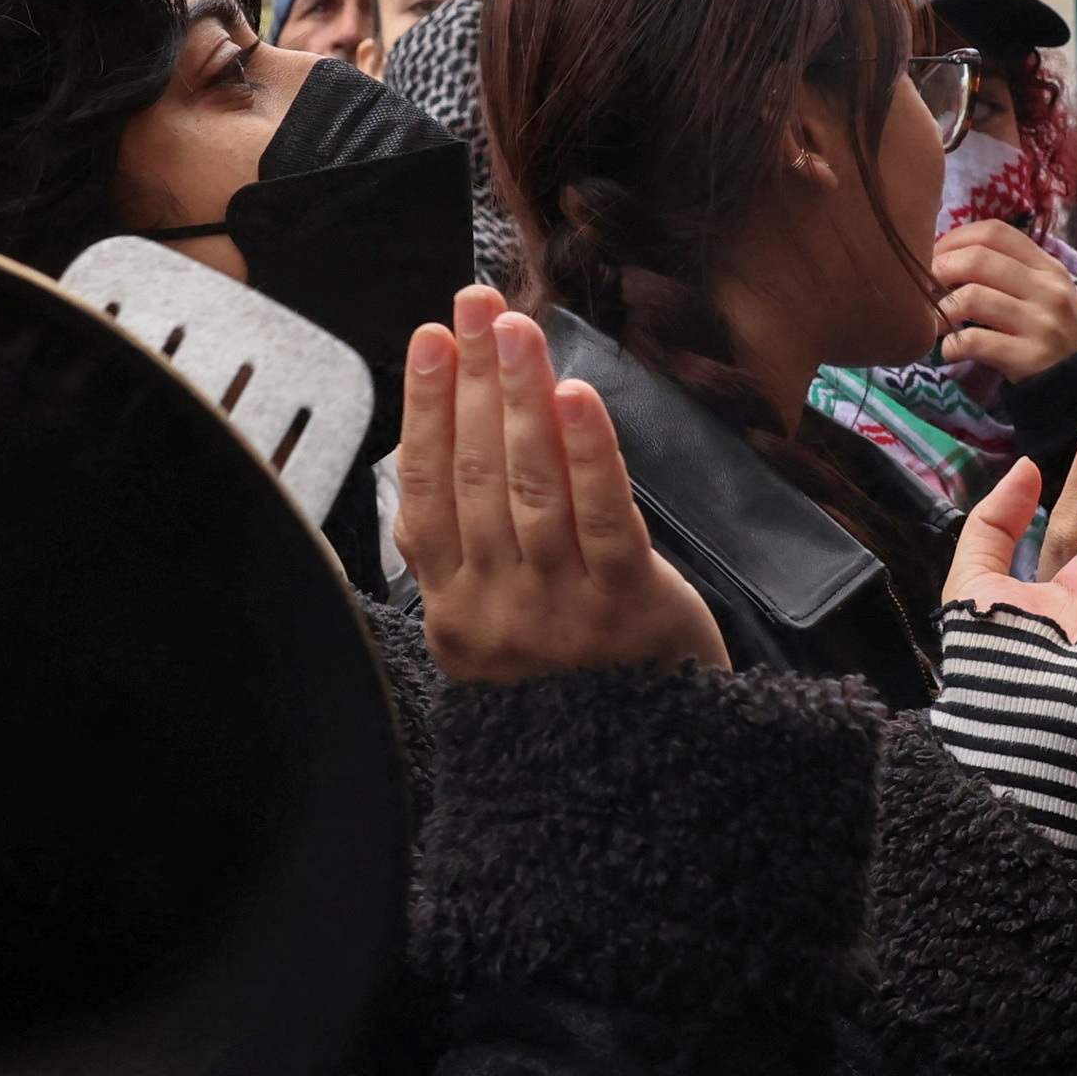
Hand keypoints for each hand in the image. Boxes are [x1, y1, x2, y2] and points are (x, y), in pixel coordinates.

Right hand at [392, 280, 723, 681]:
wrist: (651, 771)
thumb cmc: (578, 683)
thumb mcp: (502, 629)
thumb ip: (471, 552)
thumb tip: (443, 445)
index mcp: (455, 611)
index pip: (426, 493)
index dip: (425, 410)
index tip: (430, 340)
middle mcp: (496, 609)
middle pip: (475, 474)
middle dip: (473, 378)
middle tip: (477, 304)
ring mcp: (560, 610)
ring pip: (531, 485)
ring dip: (520, 397)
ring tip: (519, 330)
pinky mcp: (627, 607)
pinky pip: (602, 516)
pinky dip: (589, 450)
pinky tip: (576, 395)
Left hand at [933, 222, 1076, 381]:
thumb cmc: (1057, 334)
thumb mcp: (1047, 293)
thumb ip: (1011, 272)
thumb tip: (950, 257)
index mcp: (1048, 267)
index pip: (996, 232)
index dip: (956, 238)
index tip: (936, 255)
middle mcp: (1046, 289)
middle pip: (978, 259)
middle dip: (940, 269)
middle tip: (923, 287)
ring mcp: (1039, 323)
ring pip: (972, 297)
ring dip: (940, 310)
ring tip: (933, 323)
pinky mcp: (1029, 357)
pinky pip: (976, 341)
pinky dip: (952, 345)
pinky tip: (948, 351)